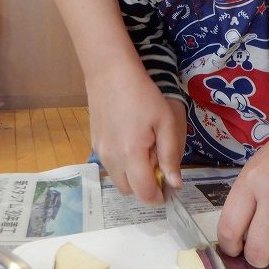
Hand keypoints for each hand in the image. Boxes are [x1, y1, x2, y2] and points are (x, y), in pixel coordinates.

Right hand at [87, 62, 185, 203]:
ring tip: (143, 149)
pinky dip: (122, 163)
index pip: (145, 193)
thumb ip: (170, 155)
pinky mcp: (94, 143)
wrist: (110, 72)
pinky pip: (110, 164)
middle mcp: (112, 158)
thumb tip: (174, 184)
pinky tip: (129, 139)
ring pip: (118, 179)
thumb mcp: (165, 121)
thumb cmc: (143, 94)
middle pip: (130, 191)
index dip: (159, 196)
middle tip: (157, 161)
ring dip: (132, 175)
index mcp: (131, 154)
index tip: (169, 185)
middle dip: (145, 185)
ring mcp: (100, 151)